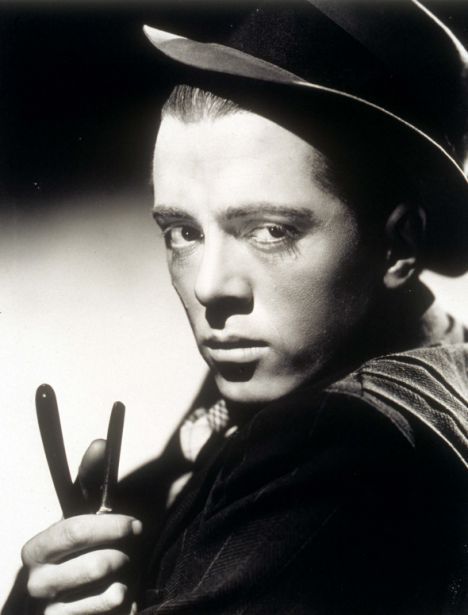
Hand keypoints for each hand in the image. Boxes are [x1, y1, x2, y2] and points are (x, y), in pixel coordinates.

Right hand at [21, 441, 142, 613]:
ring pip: (95, 587)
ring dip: (118, 573)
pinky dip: (116, 598)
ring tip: (122, 568)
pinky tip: (121, 591)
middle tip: (133, 545)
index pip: (72, 532)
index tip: (135, 525)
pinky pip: (97, 609)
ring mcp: (49, 607)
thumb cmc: (83, 549)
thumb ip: (91, 478)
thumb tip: (100, 442)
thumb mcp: (86, 512)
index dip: (109, 527)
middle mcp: (37, 580)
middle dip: (118, 551)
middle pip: (88, 563)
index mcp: (38, 547)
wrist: (76, 598)